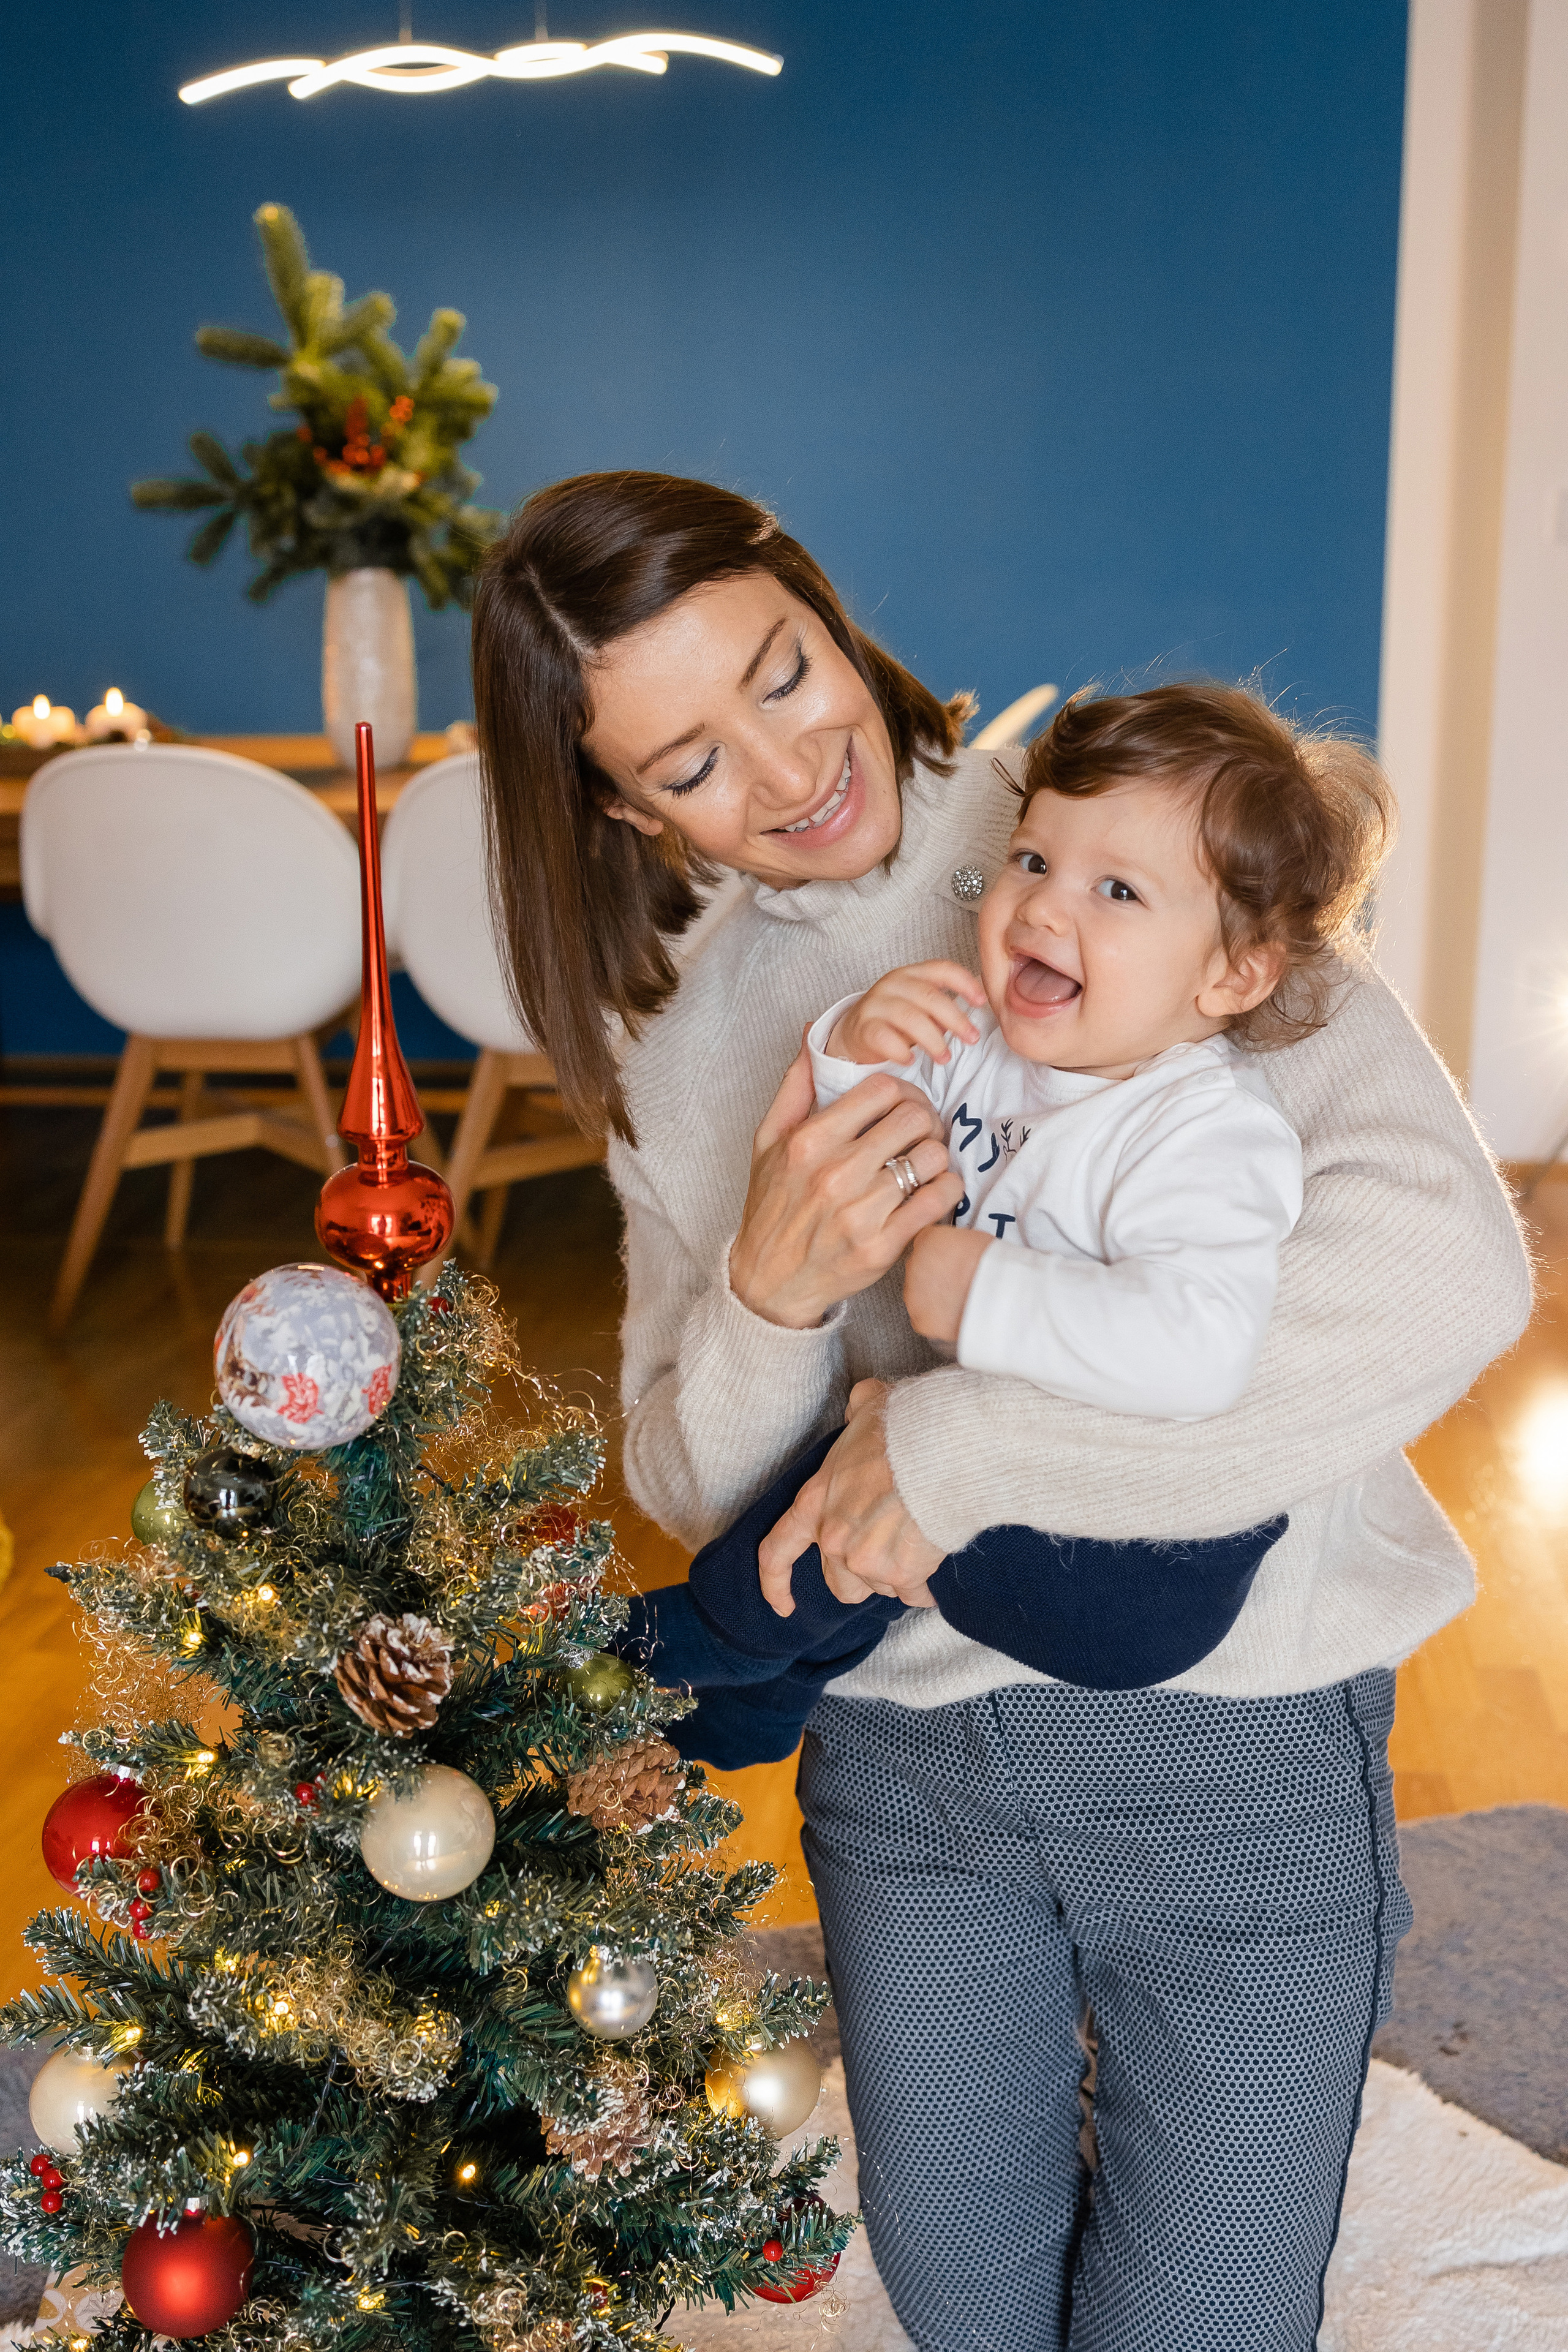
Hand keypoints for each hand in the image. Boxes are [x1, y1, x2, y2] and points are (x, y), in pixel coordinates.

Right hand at [728, 1040, 963, 1330]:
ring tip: (923, 1165)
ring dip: (936, 1157)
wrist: (769, 1282)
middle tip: (919, 1134)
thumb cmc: (771, 1208)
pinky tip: (932, 1191)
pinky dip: (946, 1190)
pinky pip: (938, 1200)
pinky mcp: (883, 1245)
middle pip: (914, 1118)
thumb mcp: (767, 1143)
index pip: (881, 1090)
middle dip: (923, 1121)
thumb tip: (811, 1037)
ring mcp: (861, 1211)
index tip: (899, 1107)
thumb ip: (794, 1089)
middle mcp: (836, 1173)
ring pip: (932, 1158)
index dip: (900, 1092)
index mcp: (809, 1141)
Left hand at [758, 1380, 941, 1614]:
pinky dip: (925, 1586)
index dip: (775, 1584)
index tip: (784, 1606)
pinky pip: (914, 1595)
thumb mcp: (867, 1406)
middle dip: (861, 1573)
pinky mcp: (902, 1575)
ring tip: (916, 1545)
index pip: (777, 1553)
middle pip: (838, 1582)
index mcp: (814, 1502)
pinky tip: (936, 1563)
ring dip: (894, 1576)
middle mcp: (833, 1539)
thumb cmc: (905, 1425)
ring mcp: (866, 1561)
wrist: (943, 1448)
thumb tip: (860, 1410)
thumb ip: (855, 1413)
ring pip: (878, 1589)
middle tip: (887, 1549)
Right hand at [828, 960, 985, 1065]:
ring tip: (945, 1058)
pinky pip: (885, 1039)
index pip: (942, 969)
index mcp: (912, 974)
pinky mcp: (863, 1028)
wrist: (854, 1033)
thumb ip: (944, 1007)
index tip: (981, 1002)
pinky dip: (901, 1051)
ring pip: (910, 1018)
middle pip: (930, 997)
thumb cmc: (896, 1020)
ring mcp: (875, 1004)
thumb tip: (975, 1018)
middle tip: (972, 1039)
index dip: (964, 983)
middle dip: (956, 1019)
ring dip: (933, 1040)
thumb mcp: (921, 1006)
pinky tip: (911, 1060)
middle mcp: (893, 984)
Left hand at [904, 1226, 993, 1343]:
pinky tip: (955, 1316)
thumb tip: (951, 1252)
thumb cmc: (994, 1263)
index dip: (942, 1256)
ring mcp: (913, 1294)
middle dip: (935, 1277)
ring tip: (959, 1302)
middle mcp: (912, 1264)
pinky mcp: (920, 1320)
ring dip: (934, 1298)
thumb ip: (952, 1242)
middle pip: (919, 1270)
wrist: (1000, 1294)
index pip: (925, 1245)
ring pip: (919, 1296)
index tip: (955, 1264)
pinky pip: (924, 1319)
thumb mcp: (972, 1237)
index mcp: (926, 1238)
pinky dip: (937, 1319)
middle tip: (959, 1284)